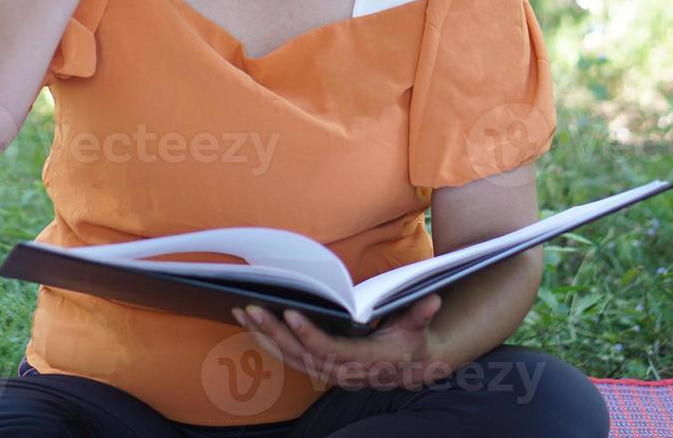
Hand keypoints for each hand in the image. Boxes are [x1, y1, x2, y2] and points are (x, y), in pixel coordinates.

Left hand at [232, 295, 447, 390]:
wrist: (407, 368)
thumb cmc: (409, 342)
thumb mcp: (417, 329)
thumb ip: (420, 315)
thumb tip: (432, 300)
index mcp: (362, 362)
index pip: (330, 350)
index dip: (309, 334)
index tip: (290, 313)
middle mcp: (340, 371)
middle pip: (300, 354)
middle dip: (274, 331)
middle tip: (251, 306)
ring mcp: (325, 372)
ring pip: (288, 357)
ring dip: (263, 335)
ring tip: (241, 310)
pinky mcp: (315, 367)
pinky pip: (286, 356)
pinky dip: (266, 340)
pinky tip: (249, 322)